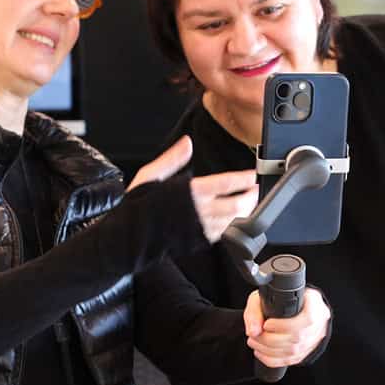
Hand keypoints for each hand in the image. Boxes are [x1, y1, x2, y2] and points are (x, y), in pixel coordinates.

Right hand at [128, 136, 257, 242]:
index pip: (224, 184)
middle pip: (235, 205)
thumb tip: (186, 143)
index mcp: (188, 192)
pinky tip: (235, 219)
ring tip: (251, 203)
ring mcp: (200, 228)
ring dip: (245, 212)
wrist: (128, 237)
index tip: (252, 175)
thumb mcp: (149, 175)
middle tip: (256, 190)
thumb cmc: (137, 207)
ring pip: (232, 221)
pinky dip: (232, 225)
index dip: (242, 179)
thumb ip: (171, 159)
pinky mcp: (198, 241)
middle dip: (250, 198)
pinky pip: (221, 234)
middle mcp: (198, 211)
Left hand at [243, 287, 329, 367]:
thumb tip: (253, 331)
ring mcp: (314, 339)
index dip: (284, 325)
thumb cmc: (280, 299)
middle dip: (270, 339)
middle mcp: (318, 322)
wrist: (293, 306)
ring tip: (254, 342)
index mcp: (314, 304)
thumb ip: (255, 310)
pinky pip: (290, 360)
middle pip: (296, 337)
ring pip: (293, 351)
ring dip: (268, 350)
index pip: (306, 318)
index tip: (266, 324)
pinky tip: (261, 352)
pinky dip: (272, 359)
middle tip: (254, 335)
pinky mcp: (306, 351)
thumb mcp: (265, 296)